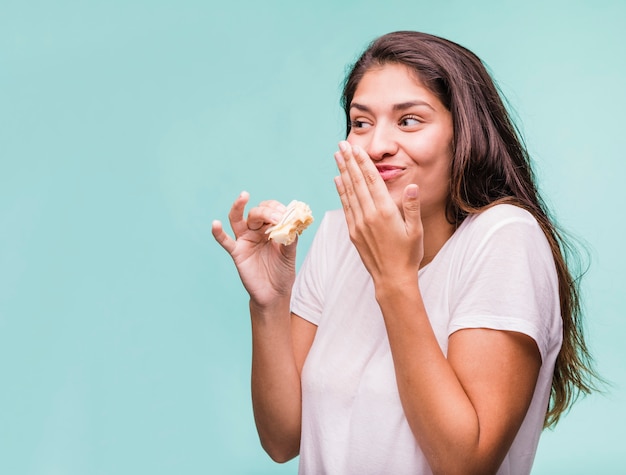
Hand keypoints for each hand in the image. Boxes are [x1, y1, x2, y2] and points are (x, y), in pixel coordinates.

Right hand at [212, 191, 296, 306]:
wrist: (274, 294)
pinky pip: (225, 241)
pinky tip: (215, 224)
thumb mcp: (290, 254)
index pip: (271, 210)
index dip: (277, 209)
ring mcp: (245, 240)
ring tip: (243, 196)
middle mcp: (256, 231)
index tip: (286, 215)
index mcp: (270, 228)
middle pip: (256, 213)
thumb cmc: (282, 272)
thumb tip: (291, 223)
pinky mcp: (237, 252)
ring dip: (239, 206)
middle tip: (277, 218)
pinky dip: (218, 232)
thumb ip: (289, 238)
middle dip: (266, 212)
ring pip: (237, 219)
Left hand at [334, 141, 423, 280]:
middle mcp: (368, 215)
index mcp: (385, 211)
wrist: (392, 279)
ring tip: (337, 157)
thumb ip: (411, 207)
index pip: (371, 180)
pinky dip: (340, 191)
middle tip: (342, 145)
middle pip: (356, 182)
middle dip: (349, 161)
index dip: (362, 162)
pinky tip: (337, 180)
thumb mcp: (415, 230)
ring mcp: (358, 223)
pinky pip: (345, 206)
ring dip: (342, 172)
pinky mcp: (353, 232)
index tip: (356, 148)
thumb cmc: (408, 255)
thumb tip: (412, 185)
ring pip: (348, 192)